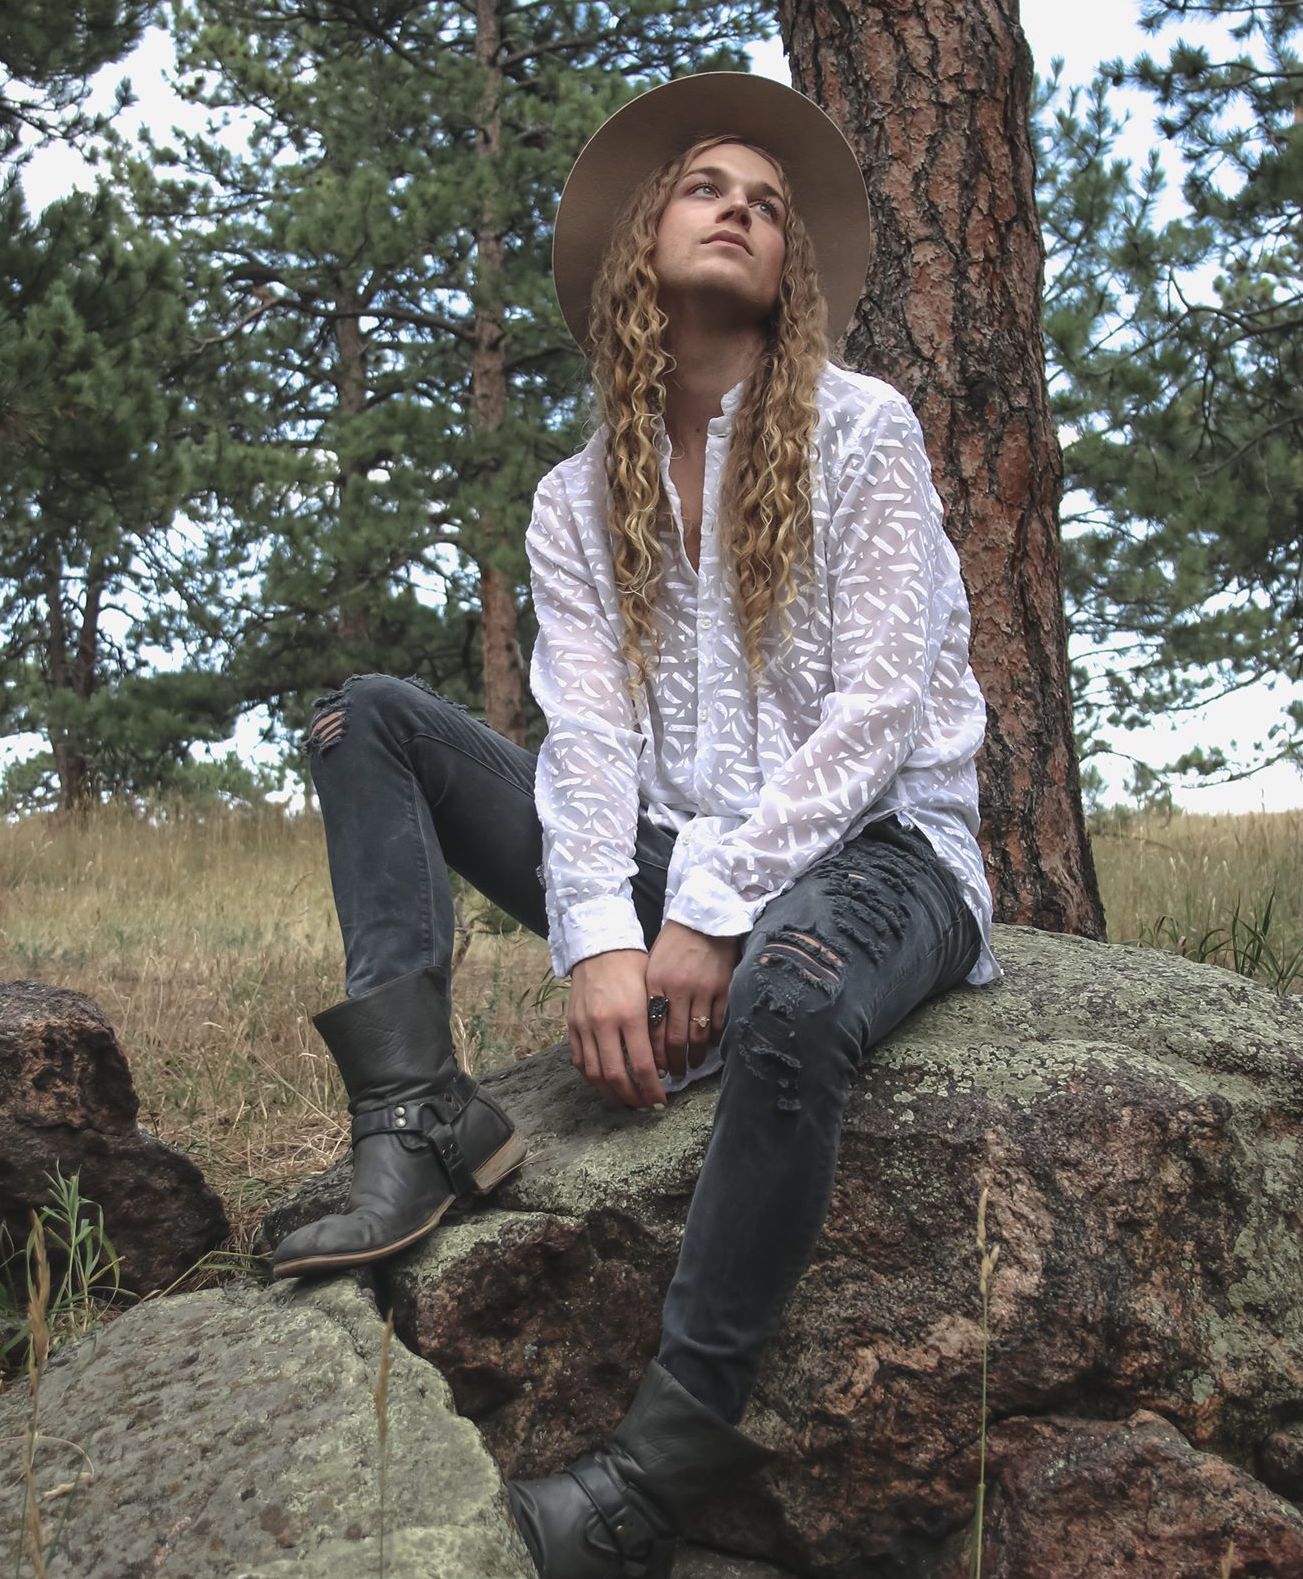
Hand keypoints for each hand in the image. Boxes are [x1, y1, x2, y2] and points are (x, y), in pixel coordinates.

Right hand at [567, 950, 664, 1109]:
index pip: (642, 1065)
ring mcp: (584, 1026)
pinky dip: (592, 1078)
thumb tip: (658, 1067)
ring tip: (626, 1101)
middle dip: (632, 1097)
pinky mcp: (571, 1025)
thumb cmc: (633, 968)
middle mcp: (604, 1024)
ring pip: (594, 1074)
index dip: (652, 1089)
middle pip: (616, 1076)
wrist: (600, 947)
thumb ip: (654, 1030)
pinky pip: (579, 1061)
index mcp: (629, 1015)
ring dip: (611, 1093)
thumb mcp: (651, 995)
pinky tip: (604, 1083)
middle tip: (645, 1106)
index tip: (661, 1101)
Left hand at [646, 921, 739, 1079]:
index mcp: (656, 984)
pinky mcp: (723, 988)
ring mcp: (703, 990)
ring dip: (693, 1055)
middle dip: (673, 1061)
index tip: (654, 1067)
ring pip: (697, 1034)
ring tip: (690, 1066)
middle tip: (672, 1075)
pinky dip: (713, 1039)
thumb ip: (650, 997)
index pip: (653, 1028)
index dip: (653, 1053)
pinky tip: (708, 1047)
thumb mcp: (653, 967)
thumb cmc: (674, 944)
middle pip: (675, 1037)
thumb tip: (649, 1032)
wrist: (704, 920)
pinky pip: (718, 1022)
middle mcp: (678, 989)